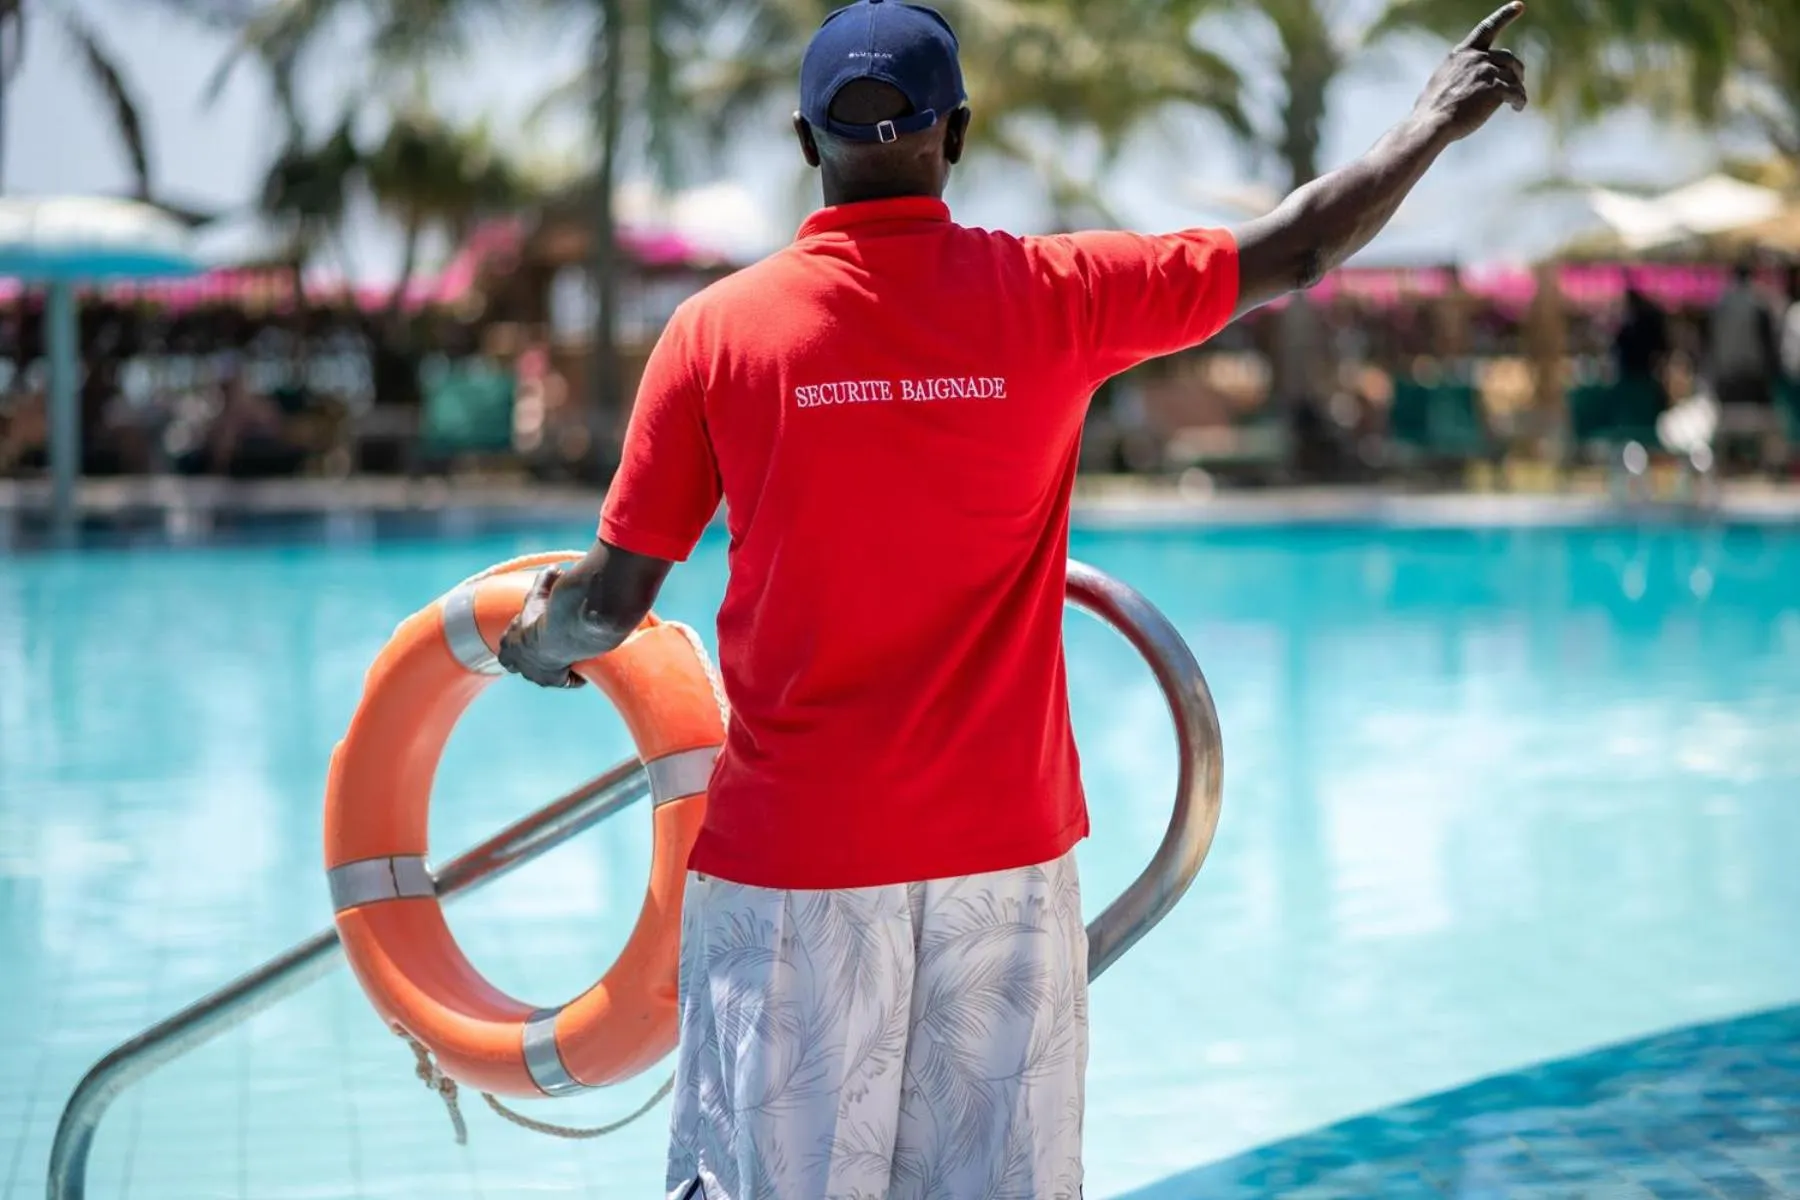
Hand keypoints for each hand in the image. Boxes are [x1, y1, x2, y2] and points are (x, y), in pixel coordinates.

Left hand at [497, 566, 586, 688]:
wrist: (559, 633)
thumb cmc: (546, 613)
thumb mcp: (542, 593)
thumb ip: (545, 581)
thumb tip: (555, 570)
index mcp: (509, 643)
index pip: (507, 648)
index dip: (516, 644)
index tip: (529, 639)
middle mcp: (519, 662)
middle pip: (519, 666)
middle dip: (530, 661)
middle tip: (546, 653)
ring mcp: (535, 673)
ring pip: (541, 675)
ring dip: (552, 670)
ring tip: (566, 664)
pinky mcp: (554, 679)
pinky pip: (565, 681)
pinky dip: (573, 679)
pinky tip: (581, 675)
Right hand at [1414, 2, 1528, 142]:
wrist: (1432, 124)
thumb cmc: (1431, 110)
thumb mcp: (1441, 81)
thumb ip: (1459, 73)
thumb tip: (1466, 82)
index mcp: (1462, 53)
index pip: (1486, 29)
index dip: (1505, 15)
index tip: (1519, 6)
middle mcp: (1476, 58)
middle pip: (1508, 57)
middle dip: (1516, 70)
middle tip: (1519, 82)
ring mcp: (1486, 72)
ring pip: (1513, 77)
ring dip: (1517, 89)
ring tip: (1516, 103)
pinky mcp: (1495, 88)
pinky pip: (1516, 93)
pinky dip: (1519, 101)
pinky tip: (1517, 108)